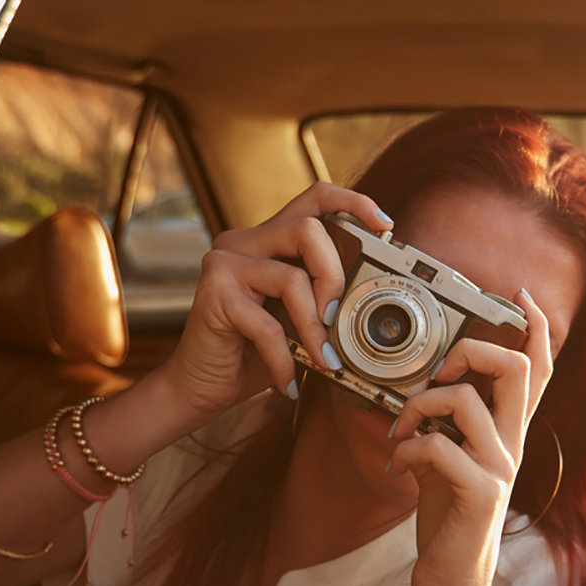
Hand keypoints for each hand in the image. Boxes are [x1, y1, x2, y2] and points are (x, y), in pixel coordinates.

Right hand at [158, 183, 391, 422]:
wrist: (202, 387)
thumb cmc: (254, 353)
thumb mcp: (299, 321)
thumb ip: (324, 300)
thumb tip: (371, 300)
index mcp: (269, 239)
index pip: (313, 198)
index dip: (351, 202)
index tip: (384, 224)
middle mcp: (244, 241)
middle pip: (308, 231)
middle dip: (335, 278)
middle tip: (338, 320)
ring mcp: (225, 263)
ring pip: (293, 278)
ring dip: (314, 329)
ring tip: (322, 361)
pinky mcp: (213, 293)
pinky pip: (268, 325)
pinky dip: (285, 360)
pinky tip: (288, 382)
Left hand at [383, 288, 555, 585]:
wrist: (449, 578)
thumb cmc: (446, 516)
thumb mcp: (446, 458)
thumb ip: (444, 423)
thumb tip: (421, 389)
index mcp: (508, 432)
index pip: (537, 369)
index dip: (535, 327)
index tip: (520, 296)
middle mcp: (513, 445)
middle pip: (517, 369)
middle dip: (474, 350)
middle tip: (443, 368)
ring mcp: (500, 468)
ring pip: (467, 402)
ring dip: (419, 405)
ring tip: (401, 428)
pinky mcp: (479, 493)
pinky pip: (438, 448)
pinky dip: (406, 449)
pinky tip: (395, 462)